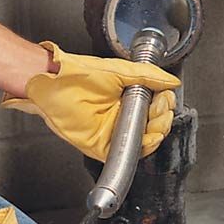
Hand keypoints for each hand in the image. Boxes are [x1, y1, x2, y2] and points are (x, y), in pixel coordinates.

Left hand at [2, 40, 179, 161]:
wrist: (52, 84)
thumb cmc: (76, 74)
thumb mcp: (119, 70)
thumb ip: (147, 75)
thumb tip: (172, 82)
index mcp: (127, 97)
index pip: (155, 105)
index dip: (164, 103)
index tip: (165, 97)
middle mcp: (122, 115)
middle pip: (154, 124)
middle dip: (164, 116)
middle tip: (160, 106)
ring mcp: (113, 131)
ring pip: (145, 139)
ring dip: (157, 130)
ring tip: (156, 119)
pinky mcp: (103, 146)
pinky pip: (127, 153)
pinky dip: (143, 147)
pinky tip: (149, 135)